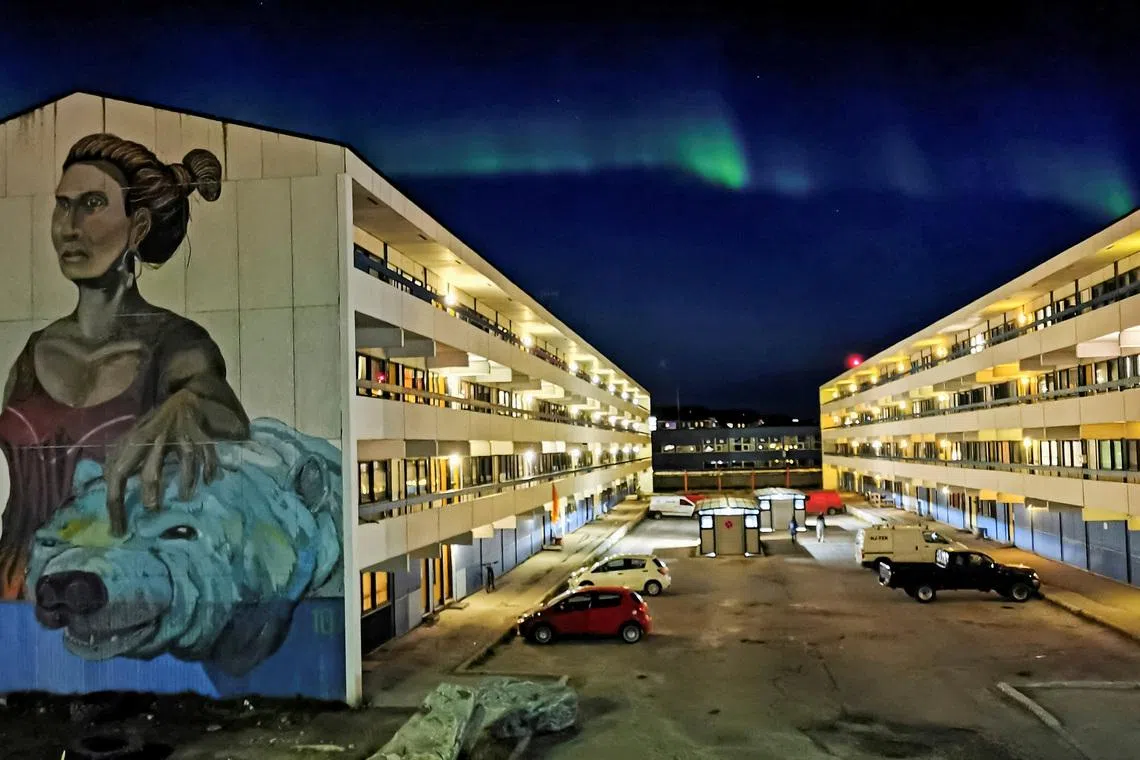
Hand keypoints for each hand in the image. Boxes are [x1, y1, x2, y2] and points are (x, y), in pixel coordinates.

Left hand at [104, 389, 218, 533]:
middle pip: (152, 471)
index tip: (119, 530)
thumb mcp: (129, 439)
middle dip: (151, 494)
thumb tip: (106, 487)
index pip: (118, 475)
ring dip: (186, 483)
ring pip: (185, 462)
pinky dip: (210, 470)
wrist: (182, 401)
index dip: (116, 504)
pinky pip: (208, 456)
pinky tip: (210, 481)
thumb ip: (117, 460)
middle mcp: (157, 440)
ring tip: (184, 498)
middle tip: (153, 511)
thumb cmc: (152, 427)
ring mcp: (182, 437)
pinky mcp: (202, 437)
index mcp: (134, 443)